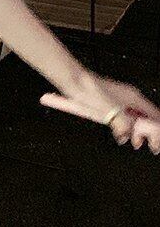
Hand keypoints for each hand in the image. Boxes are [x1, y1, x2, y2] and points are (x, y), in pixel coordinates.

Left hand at [40, 74, 159, 154]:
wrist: (75, 82)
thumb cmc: (91, 91)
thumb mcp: (112, 113)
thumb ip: (124, 126)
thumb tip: (127, 135)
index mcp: (135, 97)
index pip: (154, 116)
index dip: (156, 131)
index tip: (155, 144)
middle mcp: (129, 97)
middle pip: (145, 117)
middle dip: (145, 132)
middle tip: (141, 144)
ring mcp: (119, 99)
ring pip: (132, 118)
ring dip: (133, 131)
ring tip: (132, 141)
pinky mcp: (108, 102)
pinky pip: (121, 116)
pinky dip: (123, 126)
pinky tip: (119, 133)